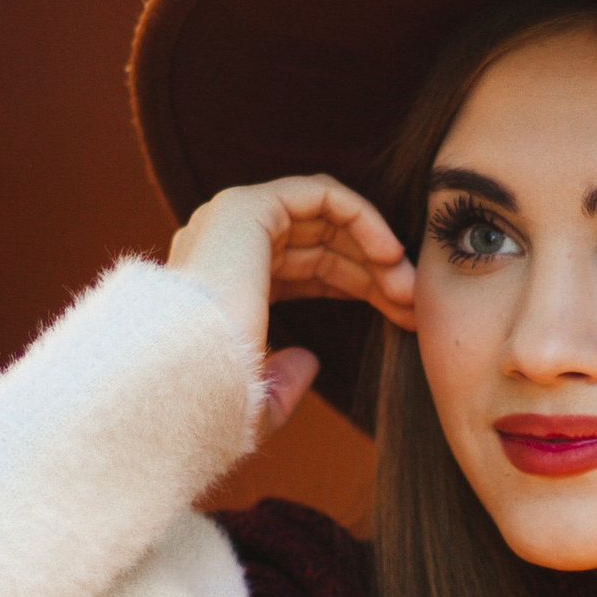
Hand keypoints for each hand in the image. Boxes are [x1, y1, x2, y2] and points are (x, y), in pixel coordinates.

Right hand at [169, 176, 414, 441]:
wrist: (183, 383)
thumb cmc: (210, 401)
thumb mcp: (256, 399)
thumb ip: (283, 381)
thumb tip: (310, 360)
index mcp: (227, 282)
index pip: (306, 267)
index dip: (358, 287)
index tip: (400, 316)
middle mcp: (225, 244)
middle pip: (321, 241)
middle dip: (374, 271)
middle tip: (413, 305)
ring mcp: (231, 220)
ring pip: (325, 216)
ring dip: (374, 249)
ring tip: (407, 290)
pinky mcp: (246, 207)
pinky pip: (321, 195)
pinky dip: (362, 218)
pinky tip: (390, 256)